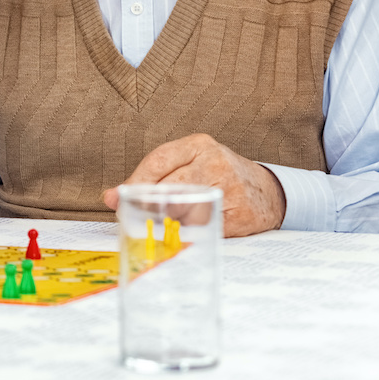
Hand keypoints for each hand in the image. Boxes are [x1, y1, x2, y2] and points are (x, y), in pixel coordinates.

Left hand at [101, 134, 286, 236]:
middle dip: (148, 206)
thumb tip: (109, 197)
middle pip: (169, 188)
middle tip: (135, 217)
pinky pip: (202, 229)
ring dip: (167, 222)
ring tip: (162, 225)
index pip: (158, 161)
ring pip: (184, 211)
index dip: (135, 182)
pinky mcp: (240, 216)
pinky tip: (184, 233)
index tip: (118, 199)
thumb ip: (151, 177)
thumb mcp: (188, 165)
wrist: (269, 192)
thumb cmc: (217, 176)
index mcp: (199, 145)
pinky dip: (188, 234)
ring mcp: (230, 189)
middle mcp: (216, 163)